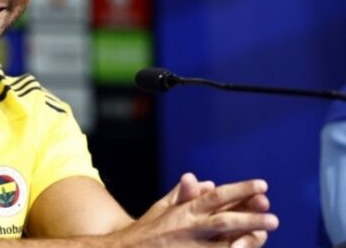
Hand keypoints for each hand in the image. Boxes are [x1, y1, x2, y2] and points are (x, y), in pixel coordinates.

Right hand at [116, 173, 277, 247]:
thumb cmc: (149, 230)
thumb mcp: (163, 208)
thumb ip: (185, 194)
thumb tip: (205, 181)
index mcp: (185, 211)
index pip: (217, 196)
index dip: (240, 190)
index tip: (262, 186)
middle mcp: (189, 228)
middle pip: (224, 220)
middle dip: (249, 216)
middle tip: (273, 216)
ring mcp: (191, 247)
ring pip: (224, 243)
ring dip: (247, 240)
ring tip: (264, 234)